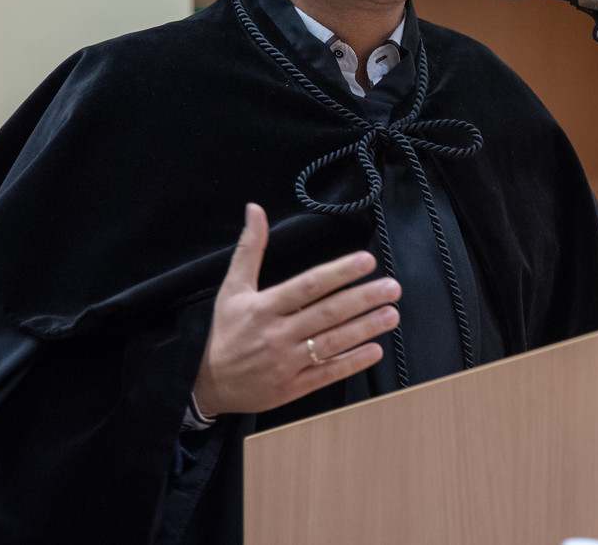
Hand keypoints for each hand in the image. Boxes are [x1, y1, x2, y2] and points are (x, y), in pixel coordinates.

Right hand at [191, 203, 399, 416]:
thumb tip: (254, 209)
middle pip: (328, 313)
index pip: (308, 285)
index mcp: (264, 307)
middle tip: (392, 288)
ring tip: (391, 314)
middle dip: (363, 299)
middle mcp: (277, 334)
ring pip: (332, 343)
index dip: (339, 272)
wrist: (206, 383)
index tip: (367, 261)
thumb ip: (249, 248)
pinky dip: (352, 362)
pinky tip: (374, 350)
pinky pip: (327, 373)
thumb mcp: (232, 288)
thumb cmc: (225, 331)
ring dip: (365, 328)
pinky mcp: (291, 388)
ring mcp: (286, 363)